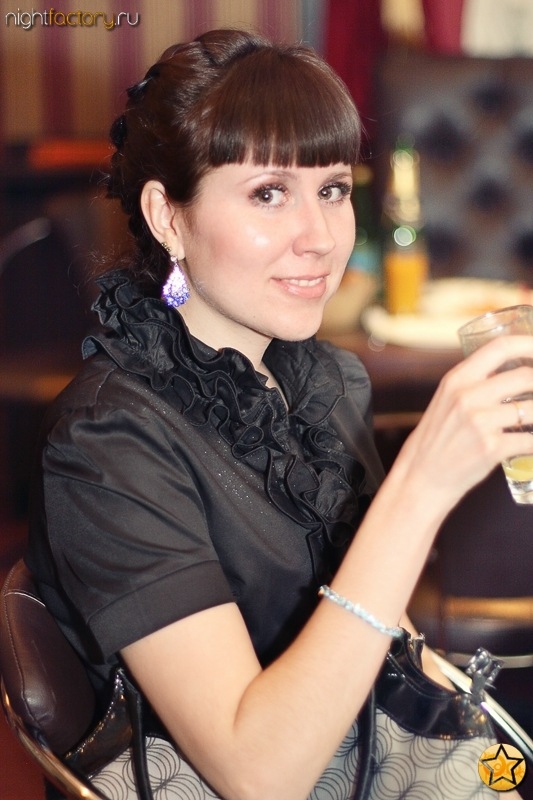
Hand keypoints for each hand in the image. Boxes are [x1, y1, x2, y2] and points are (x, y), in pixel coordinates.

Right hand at [396, 335, 532, 506]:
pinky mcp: (492, 449)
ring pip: (532, 409)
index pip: (500, 347)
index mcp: (456, 380)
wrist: (422, 477)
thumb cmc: (437, 439)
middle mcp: (468, 397)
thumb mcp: (446, 400)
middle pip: (525, 376)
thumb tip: (510, 371)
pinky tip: (531, 443)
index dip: (529, 343)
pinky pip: (530, 440)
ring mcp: (480, 423)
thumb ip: (473, 383)